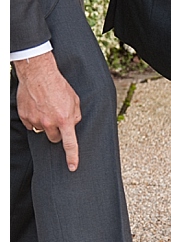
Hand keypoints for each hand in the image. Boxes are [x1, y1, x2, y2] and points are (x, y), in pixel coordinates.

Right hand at [13, 52, 80, 170]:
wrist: (39, 74)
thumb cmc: (59, 85)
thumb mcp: (75, 101)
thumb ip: (75, 116)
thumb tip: (73, 125)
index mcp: (65, 120)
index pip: (70, 144)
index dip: (72, 157)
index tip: (73, 167)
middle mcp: (49, 122)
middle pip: (54, 139)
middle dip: (57, 133)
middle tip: (57, 121)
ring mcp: (35, 120)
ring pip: (42, 132)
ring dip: (45, 125)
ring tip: (47, 109)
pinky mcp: (25, 116)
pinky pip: (31, 125)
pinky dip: (34, 119)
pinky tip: (37, 108)